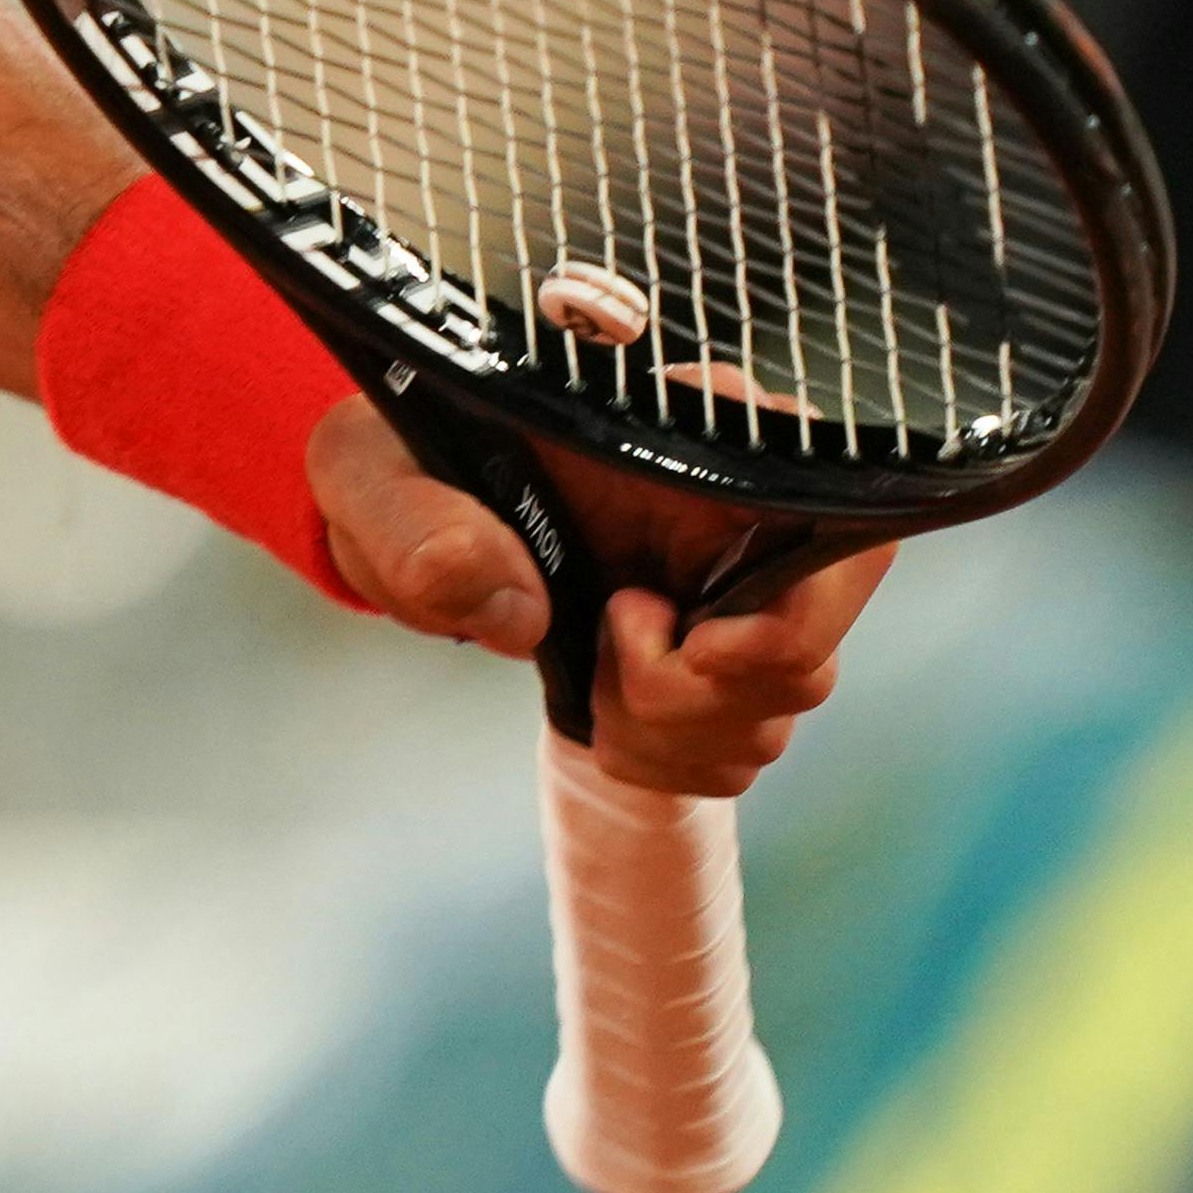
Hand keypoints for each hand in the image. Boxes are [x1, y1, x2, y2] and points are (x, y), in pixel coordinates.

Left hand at [306, 398, 892, 798]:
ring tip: (591, 670)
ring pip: (781, 703)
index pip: (821, 497)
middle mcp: (743, 505)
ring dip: (670, 729)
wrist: (418, 528)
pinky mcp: (731, 655)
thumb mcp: (372, 476)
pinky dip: (669, 758)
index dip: (775, 601)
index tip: (644, 613)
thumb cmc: (405, 468)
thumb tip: (507, 604)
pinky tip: (609, 709)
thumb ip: (420, 526)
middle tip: (604, 643)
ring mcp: (747, 585)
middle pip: (806, 640)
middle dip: (693, 689)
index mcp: (681, 433)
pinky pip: (746, 747)